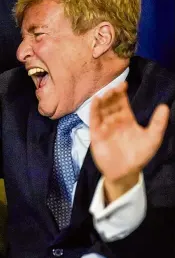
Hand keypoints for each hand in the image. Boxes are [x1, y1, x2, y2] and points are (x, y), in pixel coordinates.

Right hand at [90, 82, 169, 202]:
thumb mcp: (152, 138)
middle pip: (111, 103)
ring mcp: (104, 126)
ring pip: (101, 109)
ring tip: (106, 92)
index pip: (122, 102)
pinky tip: (96, 100)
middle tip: (115, 87)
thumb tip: (164, 106)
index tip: (124, 85)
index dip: (122, 93)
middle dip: (112, 94)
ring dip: (103, 100)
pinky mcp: (96, 133)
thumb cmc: (139, 155)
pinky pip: (94, 119)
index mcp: (126, 119)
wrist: (126, 172)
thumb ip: (158, 123)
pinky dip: (94, 109)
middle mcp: (114, 120)